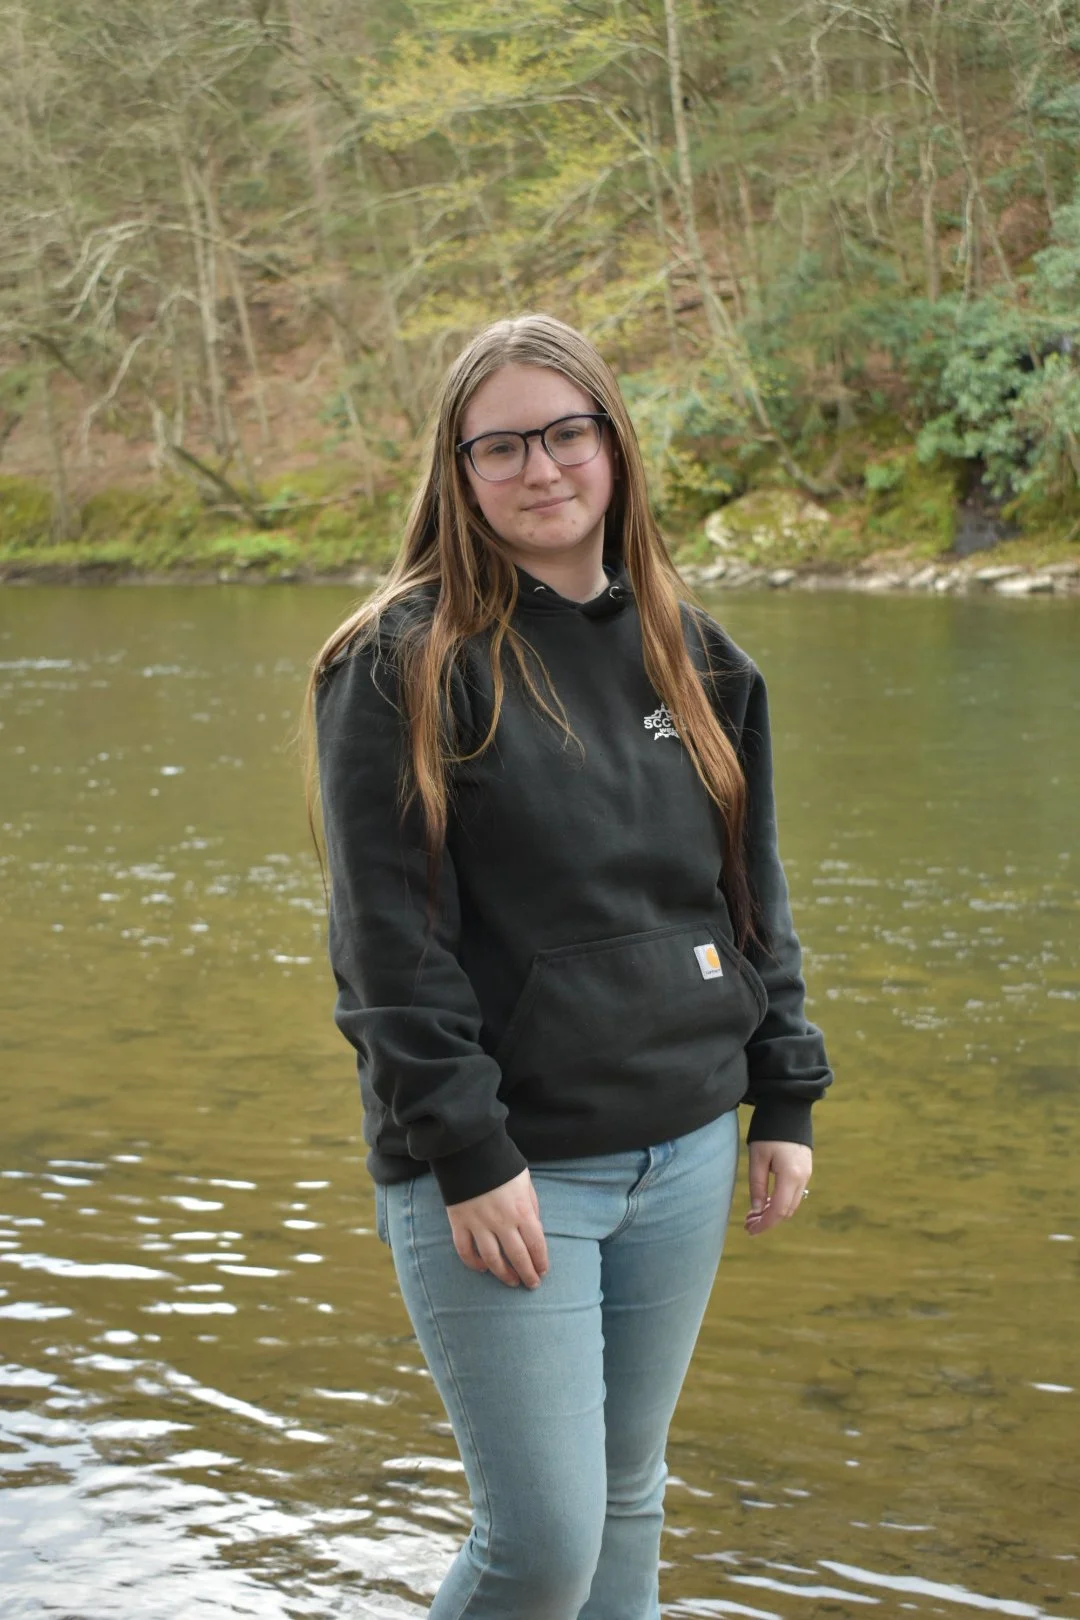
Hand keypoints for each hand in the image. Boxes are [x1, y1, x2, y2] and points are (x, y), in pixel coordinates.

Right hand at [445, 1168, 548, 1287]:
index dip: (541, 1261)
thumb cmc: (502, 1165)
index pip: (536, 1245)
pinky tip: (482, 1268)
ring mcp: (479, 1223)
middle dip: (527, 1274)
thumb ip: (531, 1207)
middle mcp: (502, 1221)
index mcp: (522, 1210)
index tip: (543, 1271)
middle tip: (531, 1284)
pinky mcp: (459, 1222)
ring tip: (511, 1281)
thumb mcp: (525, 1183)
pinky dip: (473, 1263)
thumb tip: (535, 1230)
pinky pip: (465, 1250)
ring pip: (492, 1259)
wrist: (470, 1150)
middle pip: (517, 1257)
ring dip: (503, 1274)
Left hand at [745, 1140, 811, 1235]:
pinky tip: (766, 1201)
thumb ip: (757, 1185)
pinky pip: (794, 1193)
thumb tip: (757, 1211)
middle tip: (748, 1225)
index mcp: (790, 1176)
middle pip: (787, 1210)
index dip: (764, 1224)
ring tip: (754, 1215)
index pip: (779, 1210)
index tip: (750, 1231)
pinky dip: (781, 1202)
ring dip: (774, 1212)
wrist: (788, 1108)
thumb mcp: (757, 1157)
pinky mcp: (805, 1169)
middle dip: (768, 1221)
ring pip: (792, 1203)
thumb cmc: (768, 1131)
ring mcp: (806, 1173)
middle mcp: (803, 1178)